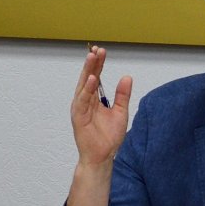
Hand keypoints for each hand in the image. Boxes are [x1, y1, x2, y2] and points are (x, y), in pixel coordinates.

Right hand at [70, 46, 133, 168]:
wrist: (102, 156)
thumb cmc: (108, 137)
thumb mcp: (120, 112)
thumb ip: (122, 95)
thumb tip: (127, 77)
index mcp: (94, 99)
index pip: (96, 77)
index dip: (99, 64)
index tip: (102, 50)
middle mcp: (85, 100)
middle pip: (88, 77)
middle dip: (93, 63)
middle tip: (97, 49)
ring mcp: (80, 107)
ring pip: (83, 85)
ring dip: (87, 71)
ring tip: (92, 57)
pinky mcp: (78, 116)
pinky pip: (82, 100)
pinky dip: (86, 89)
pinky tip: (91, 79)